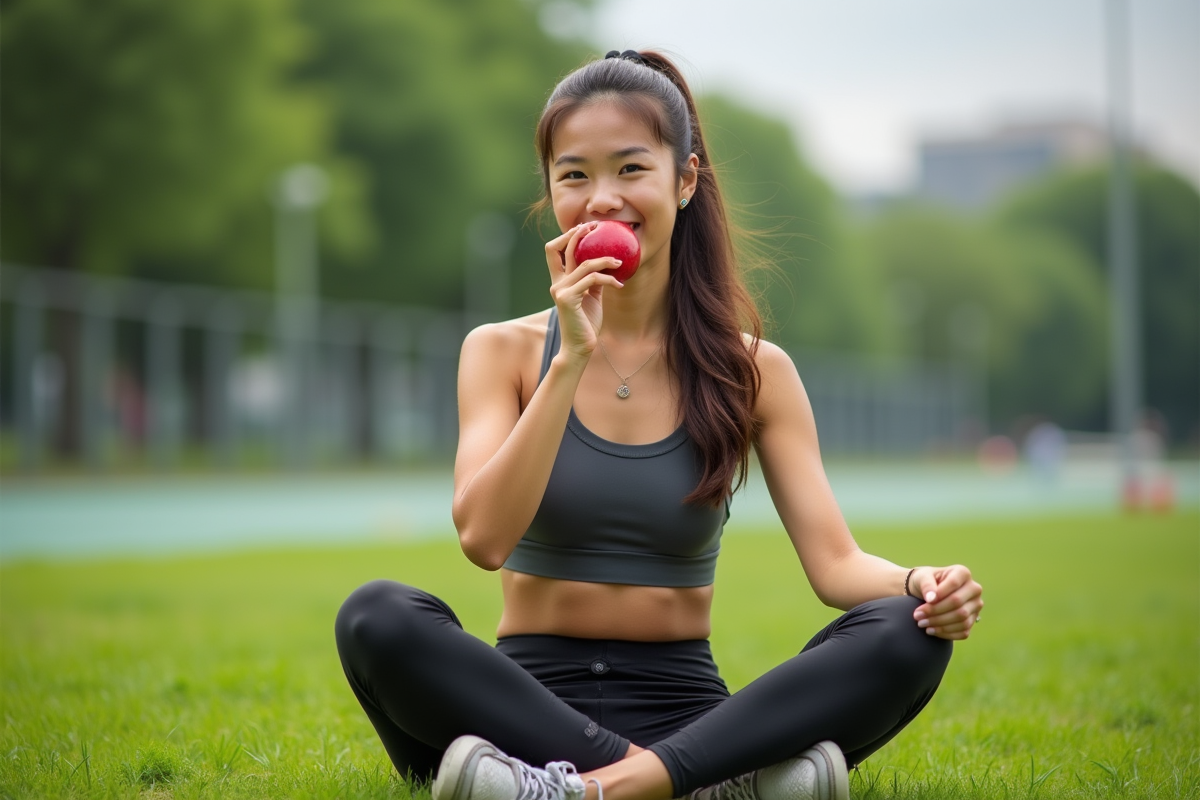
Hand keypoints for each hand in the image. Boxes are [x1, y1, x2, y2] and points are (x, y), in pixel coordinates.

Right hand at [544, 222, 625, 359]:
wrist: (580, 347)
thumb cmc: (586, 323)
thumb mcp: (592, 296)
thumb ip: (594, 280)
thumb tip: (607, 262)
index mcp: (559, 281)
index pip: (553, 251)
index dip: (566, 237)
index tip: (585, 228)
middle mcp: (556, 283)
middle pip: (557, 248)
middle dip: (577, 234)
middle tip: (595, 227)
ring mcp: (560, 290)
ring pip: (583, 264)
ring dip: (604, 260)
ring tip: (619, 262)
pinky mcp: (567, 299)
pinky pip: (591, 280)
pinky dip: (608, 279)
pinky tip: (619, 284)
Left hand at [910, 564, 982, 640]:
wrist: (928, 593)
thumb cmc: (925, 581)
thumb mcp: (922, 577)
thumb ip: (926, 584)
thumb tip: (931, 598)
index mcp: (963, 573)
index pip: (954, 584)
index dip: (939, 594)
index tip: (925, 601)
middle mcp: (974, 589)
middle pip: (958, 603)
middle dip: (935, 611)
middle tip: (917, 616)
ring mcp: (975, 606)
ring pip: (962, 619)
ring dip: (939, 624)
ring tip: (921, 623)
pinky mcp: (972, 620)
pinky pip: (963, 631)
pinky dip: (946, 633)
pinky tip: (931, 630)